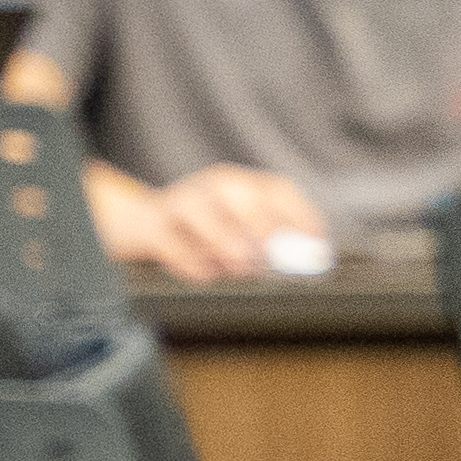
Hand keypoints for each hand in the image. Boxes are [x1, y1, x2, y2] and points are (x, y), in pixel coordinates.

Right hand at [94, 164, 326, 283]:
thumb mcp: (240, 232)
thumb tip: (313, 258)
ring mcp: (180, 201)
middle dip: (260, 225)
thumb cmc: (204, 235)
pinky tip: (204, 275)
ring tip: (239, 267)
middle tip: (273, 256)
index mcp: (241, 185)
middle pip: (238, 194)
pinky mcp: (152, 225)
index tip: (317, 243)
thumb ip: (275, 243)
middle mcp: (211, 186)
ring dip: (224, 241)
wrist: (144, 227)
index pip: (277, 190)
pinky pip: (170, 241)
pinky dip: (189, 261)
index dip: (300, 214)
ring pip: (200, 211)